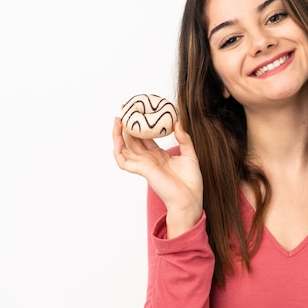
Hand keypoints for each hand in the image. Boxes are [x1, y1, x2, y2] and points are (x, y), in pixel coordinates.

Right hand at [112, 117, 203, 235]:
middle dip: (126, 125)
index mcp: (158, 155)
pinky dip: (118, 150)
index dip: (139, 125)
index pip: (144, 137)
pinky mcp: (142, 170)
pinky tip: (119, 139)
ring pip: (124, 148)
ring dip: (118, 135)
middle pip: (132, 139)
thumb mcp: (190, 154)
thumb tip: (177, 122)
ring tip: (117, 120)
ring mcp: (143, 164)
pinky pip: (123, 160)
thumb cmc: (190, 181)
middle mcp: (148, 159)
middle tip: (124, 109)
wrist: (190, 198)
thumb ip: (184, 138)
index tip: (137, 111)